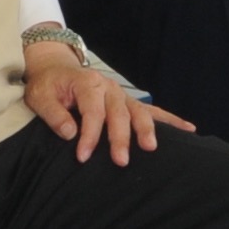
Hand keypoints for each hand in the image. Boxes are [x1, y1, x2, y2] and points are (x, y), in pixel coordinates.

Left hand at [26, 36, 168, 162]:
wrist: (56, 67)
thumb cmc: (47, 84)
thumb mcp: (40, 97)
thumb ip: (54, 114)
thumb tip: (71, 132)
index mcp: (88, 84)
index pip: (92, 112)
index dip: (89, 135)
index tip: (83, 156)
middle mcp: (109, 87)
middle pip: (119, 113)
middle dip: (121, 137)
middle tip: (121, 160)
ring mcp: (121, 94)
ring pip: (138, 112)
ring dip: (146, 130)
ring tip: (151, 148)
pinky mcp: (128, 102)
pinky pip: (152, 110)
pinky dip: (170, 120)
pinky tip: (188, 129)